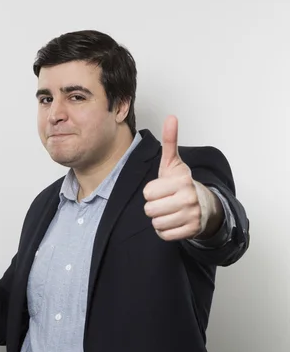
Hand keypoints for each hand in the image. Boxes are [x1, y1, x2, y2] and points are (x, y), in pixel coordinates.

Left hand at [143, 116, 209, 240]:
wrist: (204, 204)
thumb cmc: (182, 183)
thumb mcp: (173, 162)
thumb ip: (170, 140)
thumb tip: (171, 117)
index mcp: (182, 181)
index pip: (148, 192)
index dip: (151, 191)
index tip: (161, 189)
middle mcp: (189, 199)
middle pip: (150, 210)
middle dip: (153, 206)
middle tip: (164, 200)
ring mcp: (191, 216)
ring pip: (156, 223)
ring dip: (158, 219)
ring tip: (168, 210)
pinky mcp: (191, 231)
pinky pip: (164, 234)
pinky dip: (165, 230)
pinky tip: (172, 221)